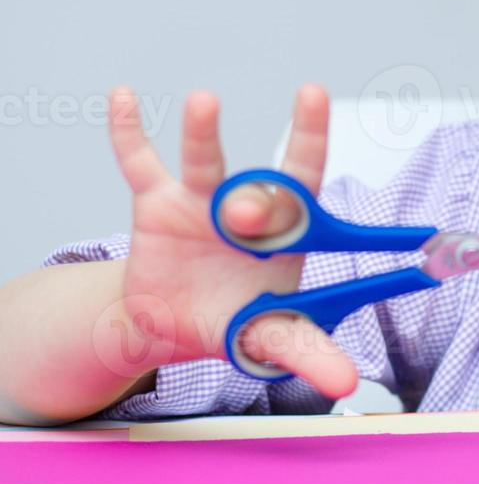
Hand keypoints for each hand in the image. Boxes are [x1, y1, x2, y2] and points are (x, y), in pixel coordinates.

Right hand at [107, 84, 357, 397]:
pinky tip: (125, 97)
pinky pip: (139, 162)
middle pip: (256, 186)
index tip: (315, 97)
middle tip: (246, 215)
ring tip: (204, 102)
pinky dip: (130, 132)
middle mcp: (246, 207)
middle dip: (256, 197)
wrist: (174, 326)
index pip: (305, 178)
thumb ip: (307, 354)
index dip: (311, 137)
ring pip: (203, 161)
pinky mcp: (155, 206)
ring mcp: (199, 202)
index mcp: (284, 232)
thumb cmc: (235, 319)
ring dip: (203, 133)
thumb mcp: (270, 338)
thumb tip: (347, 385)